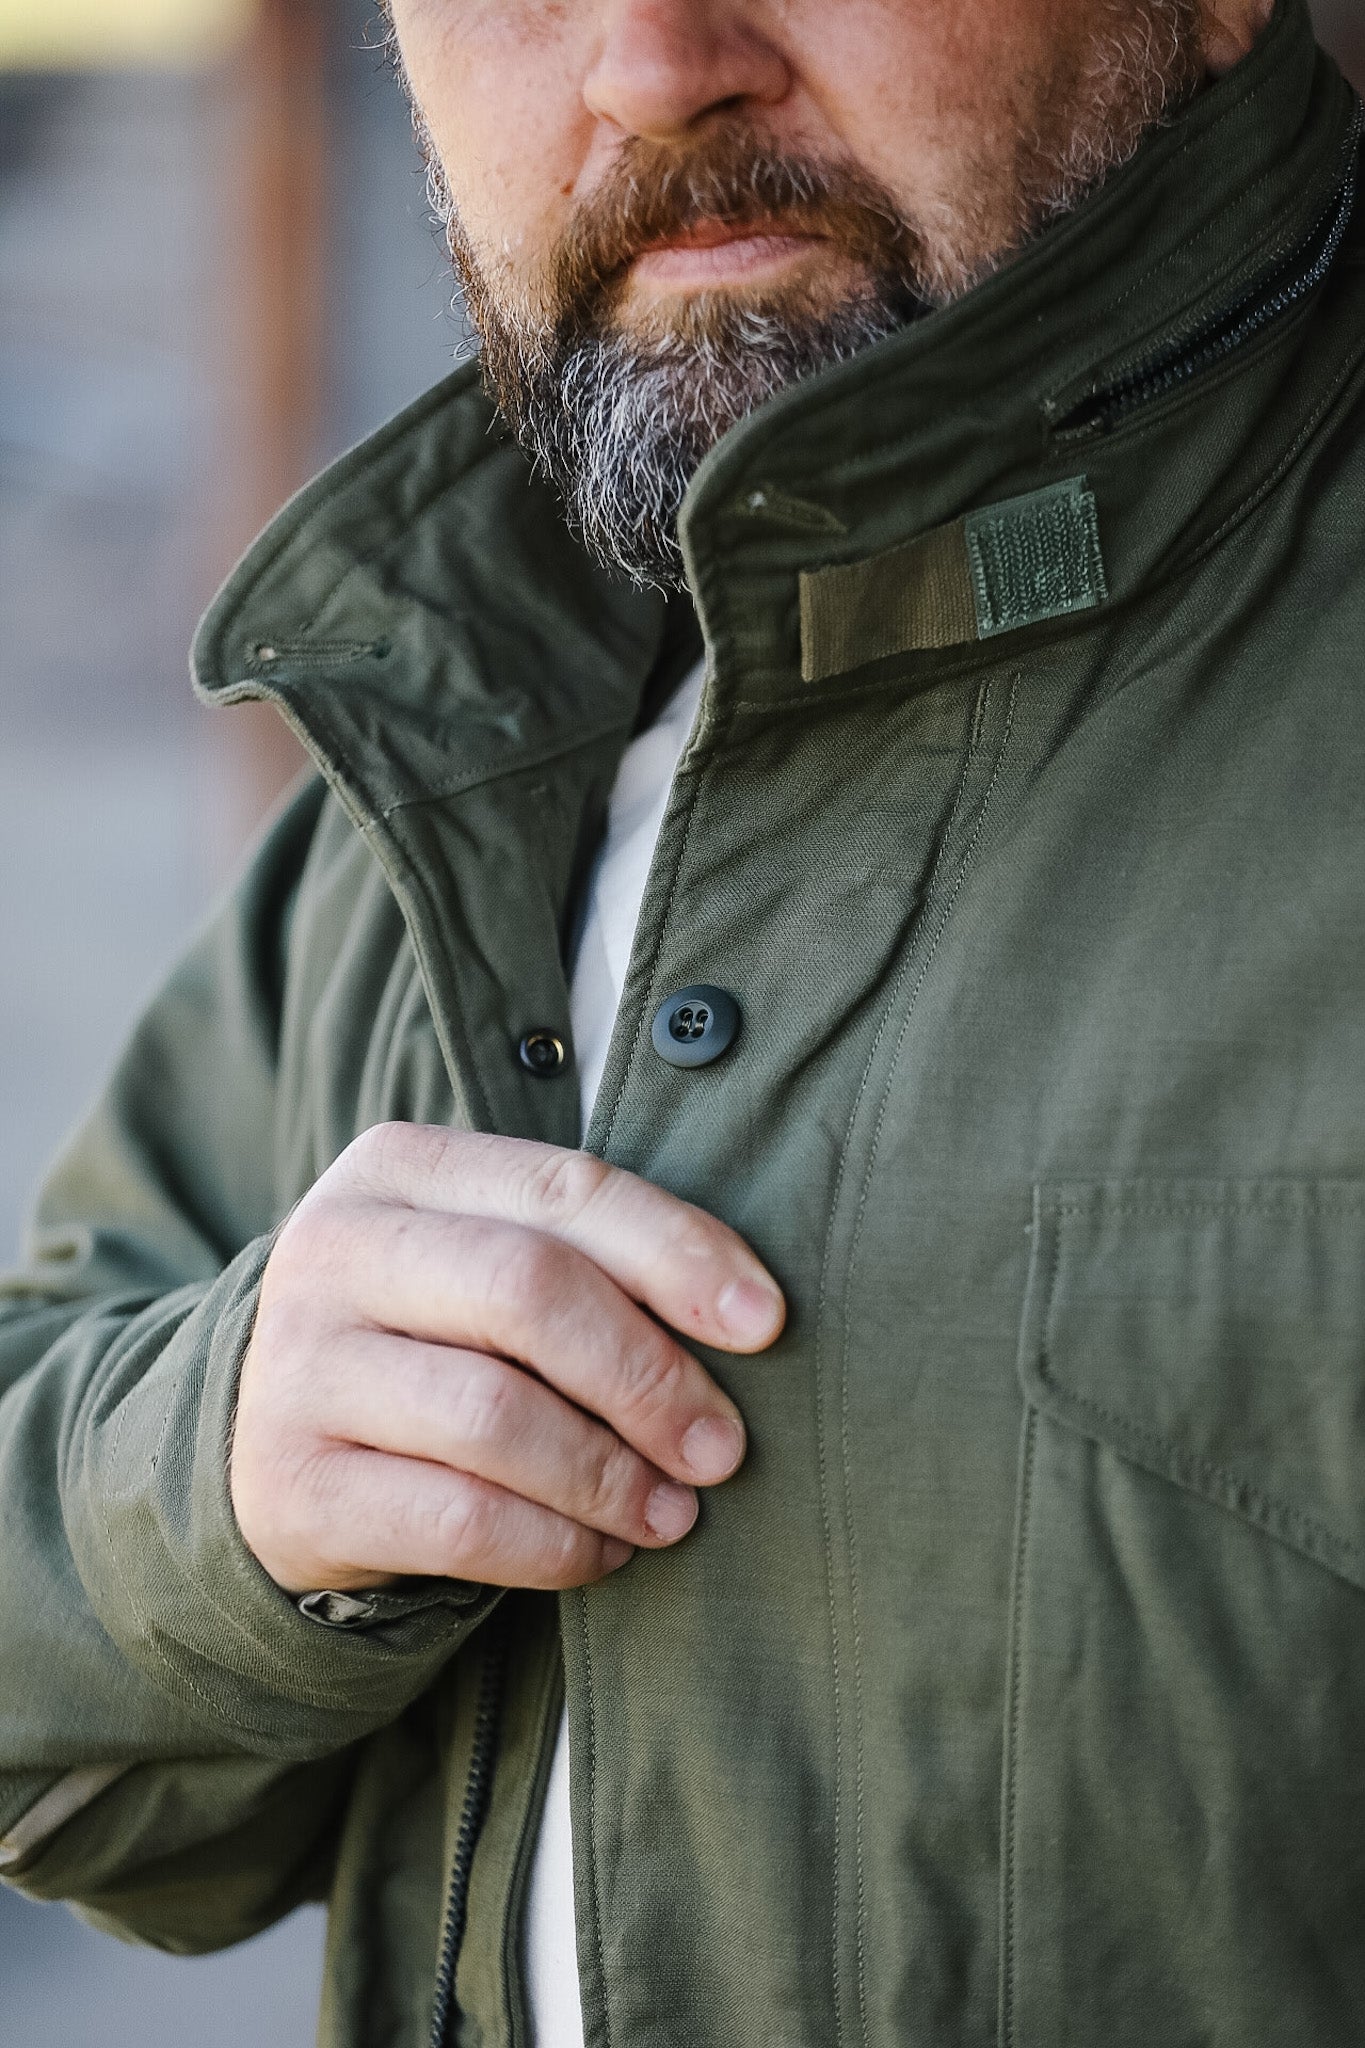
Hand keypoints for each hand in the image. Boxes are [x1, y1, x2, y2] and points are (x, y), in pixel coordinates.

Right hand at [231, 1123, 785, 1595]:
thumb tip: (748, 1318)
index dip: (679, 1254)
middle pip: (529, 1291)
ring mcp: (298, 1369)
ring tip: (671, 1510)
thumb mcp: (484, 1262)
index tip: (766, 1324)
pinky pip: (459, 1519)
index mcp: (398, 1167)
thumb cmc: (429, 1339)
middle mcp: (334, 1250)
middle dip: (647, 1375)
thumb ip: (590, 1259)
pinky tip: (600, 1552)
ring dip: (610, 1475)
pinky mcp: (292, 1487)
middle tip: (721, 1447)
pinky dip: (555, 1544)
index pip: (565, 1189)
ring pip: (495, 1415)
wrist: (266, 1448)